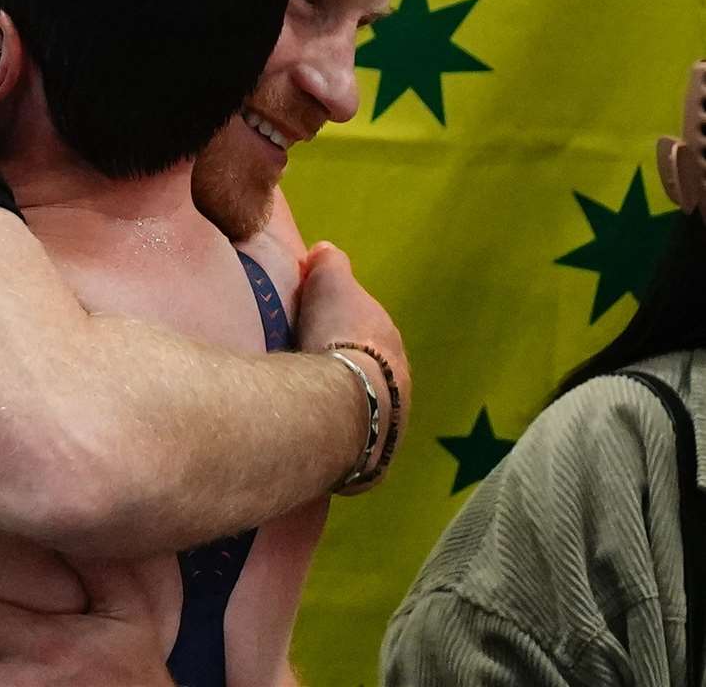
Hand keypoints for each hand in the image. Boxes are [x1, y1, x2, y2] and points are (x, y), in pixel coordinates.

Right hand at [295, 241, 411, 487]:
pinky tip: (315, 438)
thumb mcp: (330, 284)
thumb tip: (326, 250)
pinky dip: (337, 439)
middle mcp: (401, 387)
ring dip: (345, 408)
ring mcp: (391, 427)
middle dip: (349, 371)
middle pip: (371, 375)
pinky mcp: (371, 463)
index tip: (320, 330)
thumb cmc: (336, 337)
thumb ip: (330, 265)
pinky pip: (352, 445)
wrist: (344, 399)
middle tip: (313, 368)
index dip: (346, 329)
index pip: (370, 333)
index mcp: (392, 345)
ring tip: (312, 407)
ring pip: (366, 412)